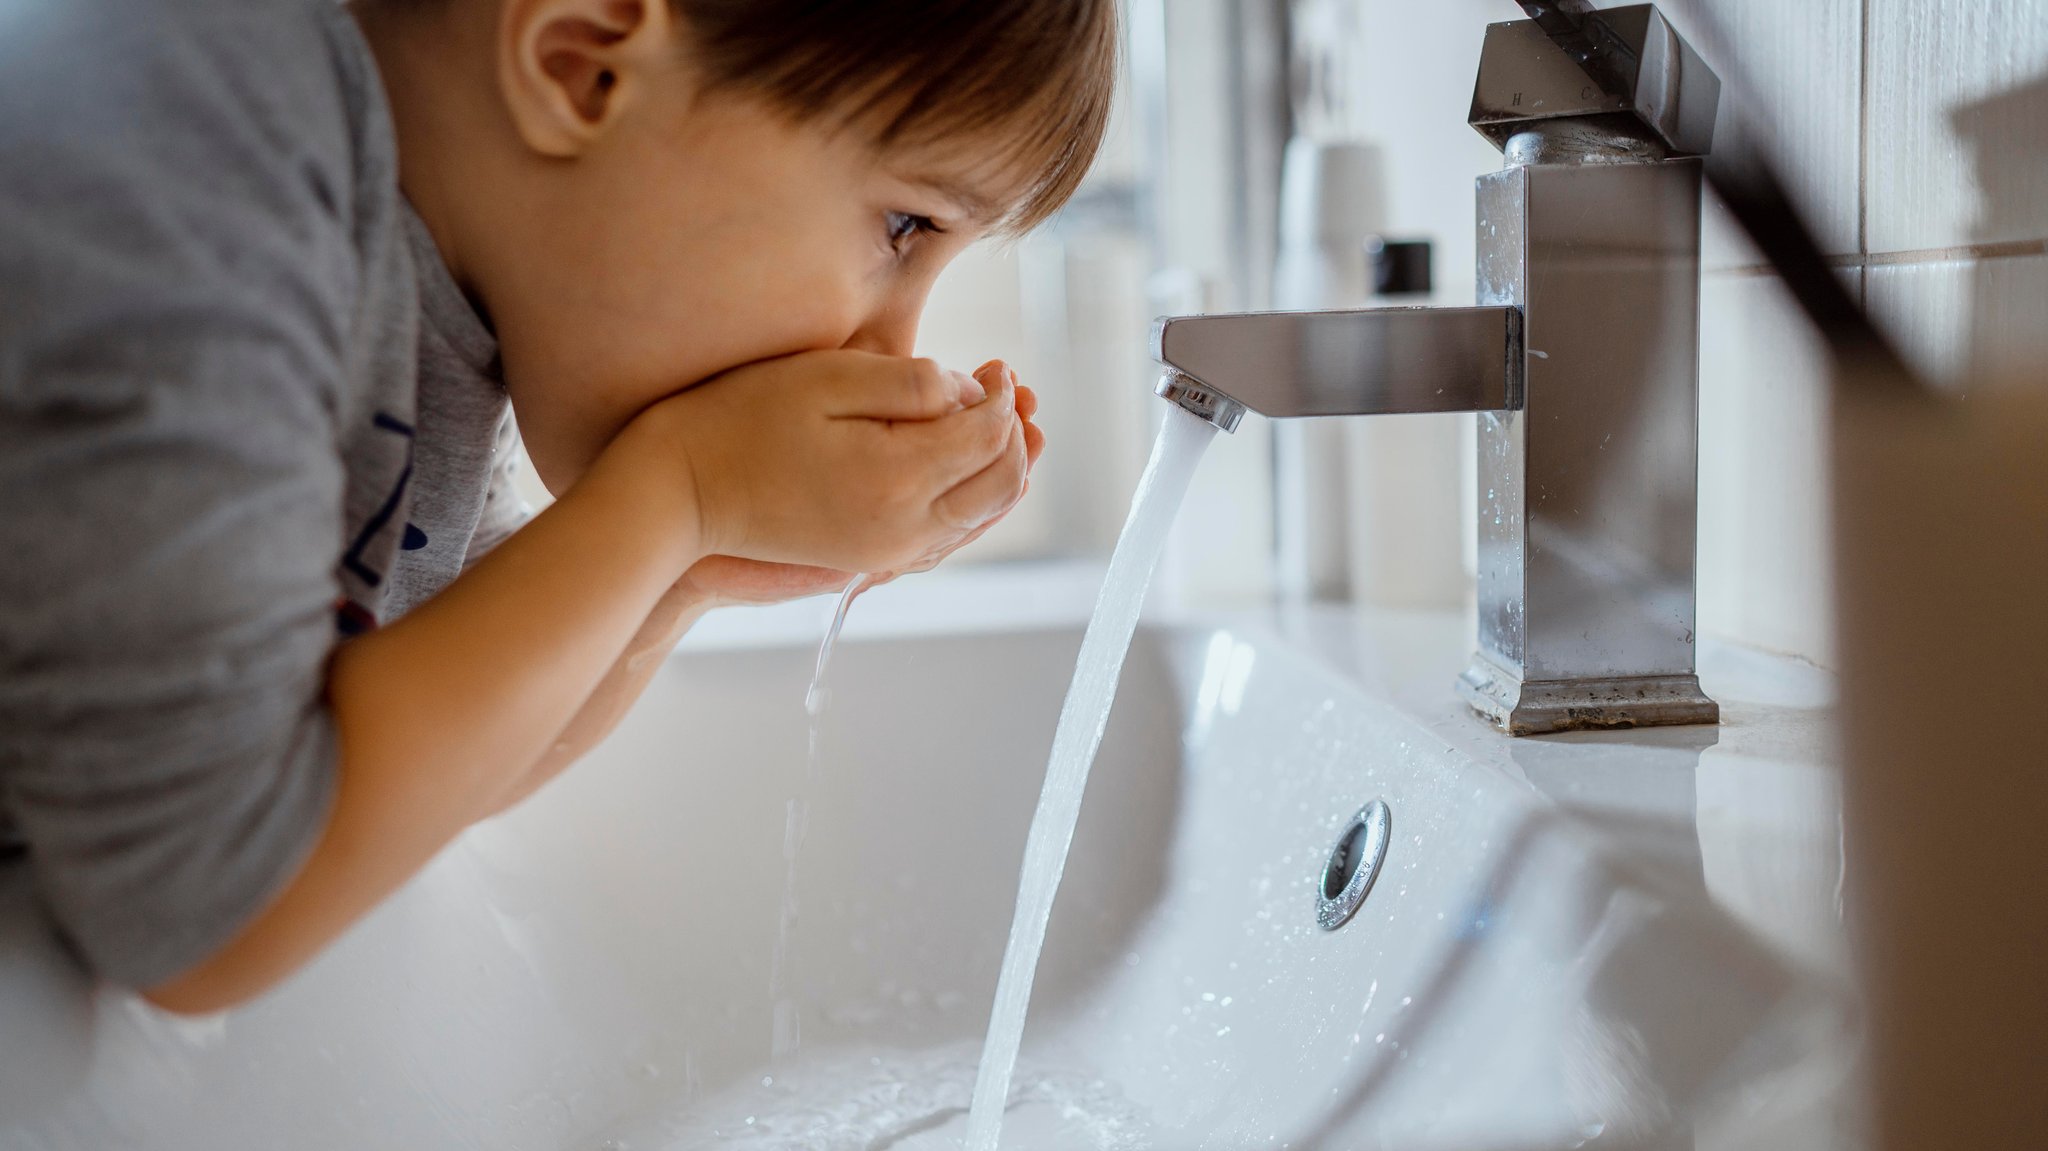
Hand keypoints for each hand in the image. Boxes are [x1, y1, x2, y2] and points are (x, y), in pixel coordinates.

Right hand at [619, 352, 1037, 580]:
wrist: (681, 493)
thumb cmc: (743, 419)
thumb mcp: (826, 378)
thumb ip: (908, 383)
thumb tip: (966, 394)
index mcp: (899, 478)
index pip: (988, 435)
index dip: (1002, 396)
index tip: (995, 364)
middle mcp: (906, 528)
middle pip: (1000, 483)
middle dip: (1016, 434)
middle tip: (1008, 391)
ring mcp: (890, 552)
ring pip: (980, 516)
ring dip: (1002, 469)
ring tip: (1005, 423)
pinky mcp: (872, 560)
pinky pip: (948, 536)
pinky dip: (973, 501)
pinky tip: (967, 470)